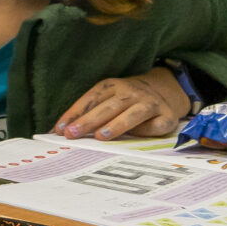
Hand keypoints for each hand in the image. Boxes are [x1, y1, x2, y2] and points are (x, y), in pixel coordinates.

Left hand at [53, 68, 188, 140]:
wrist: (165, 91)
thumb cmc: (126, 100)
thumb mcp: (108, 98)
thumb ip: (89, 111)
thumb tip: (63, 130)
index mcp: (112, 85)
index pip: (90, 99)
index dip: (74, 113)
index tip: (60, 129)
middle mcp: (131, 92)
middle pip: (108, 107)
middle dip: (88, 120)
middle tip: (73, 133)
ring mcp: (150, 103)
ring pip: (133, 114)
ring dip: (116, 125)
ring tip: (100, 136)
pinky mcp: (167, 116)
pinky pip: (155, 125)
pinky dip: (145, 131)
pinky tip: (132, 139)